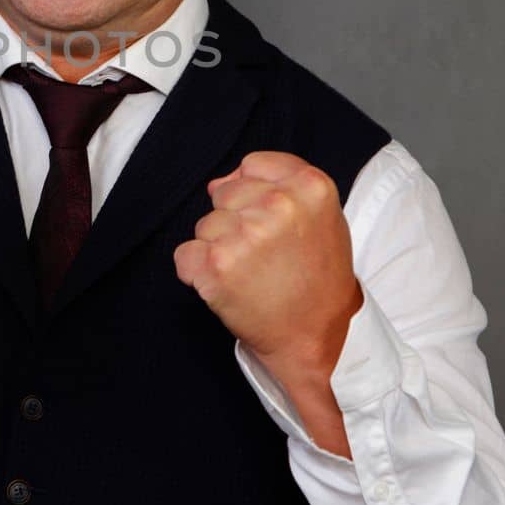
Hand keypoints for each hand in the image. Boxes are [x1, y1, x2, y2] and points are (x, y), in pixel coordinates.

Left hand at [174, 151, 361, 383]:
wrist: (316, 339)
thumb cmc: (318, 280)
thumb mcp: (320, 216)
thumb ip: (278, 184)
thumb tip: (219, 182)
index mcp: (310, 186)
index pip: (252, 165)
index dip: (254, 195)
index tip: (270, 222)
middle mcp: (278, 204)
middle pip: (224, 194)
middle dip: (236, 222)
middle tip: (265, 257)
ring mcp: (246, 233)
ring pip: (205, 225)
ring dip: (218, 250)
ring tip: (252, 275)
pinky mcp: (216, 264)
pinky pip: (185, 255)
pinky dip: (197, 273)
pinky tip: (228, 288)